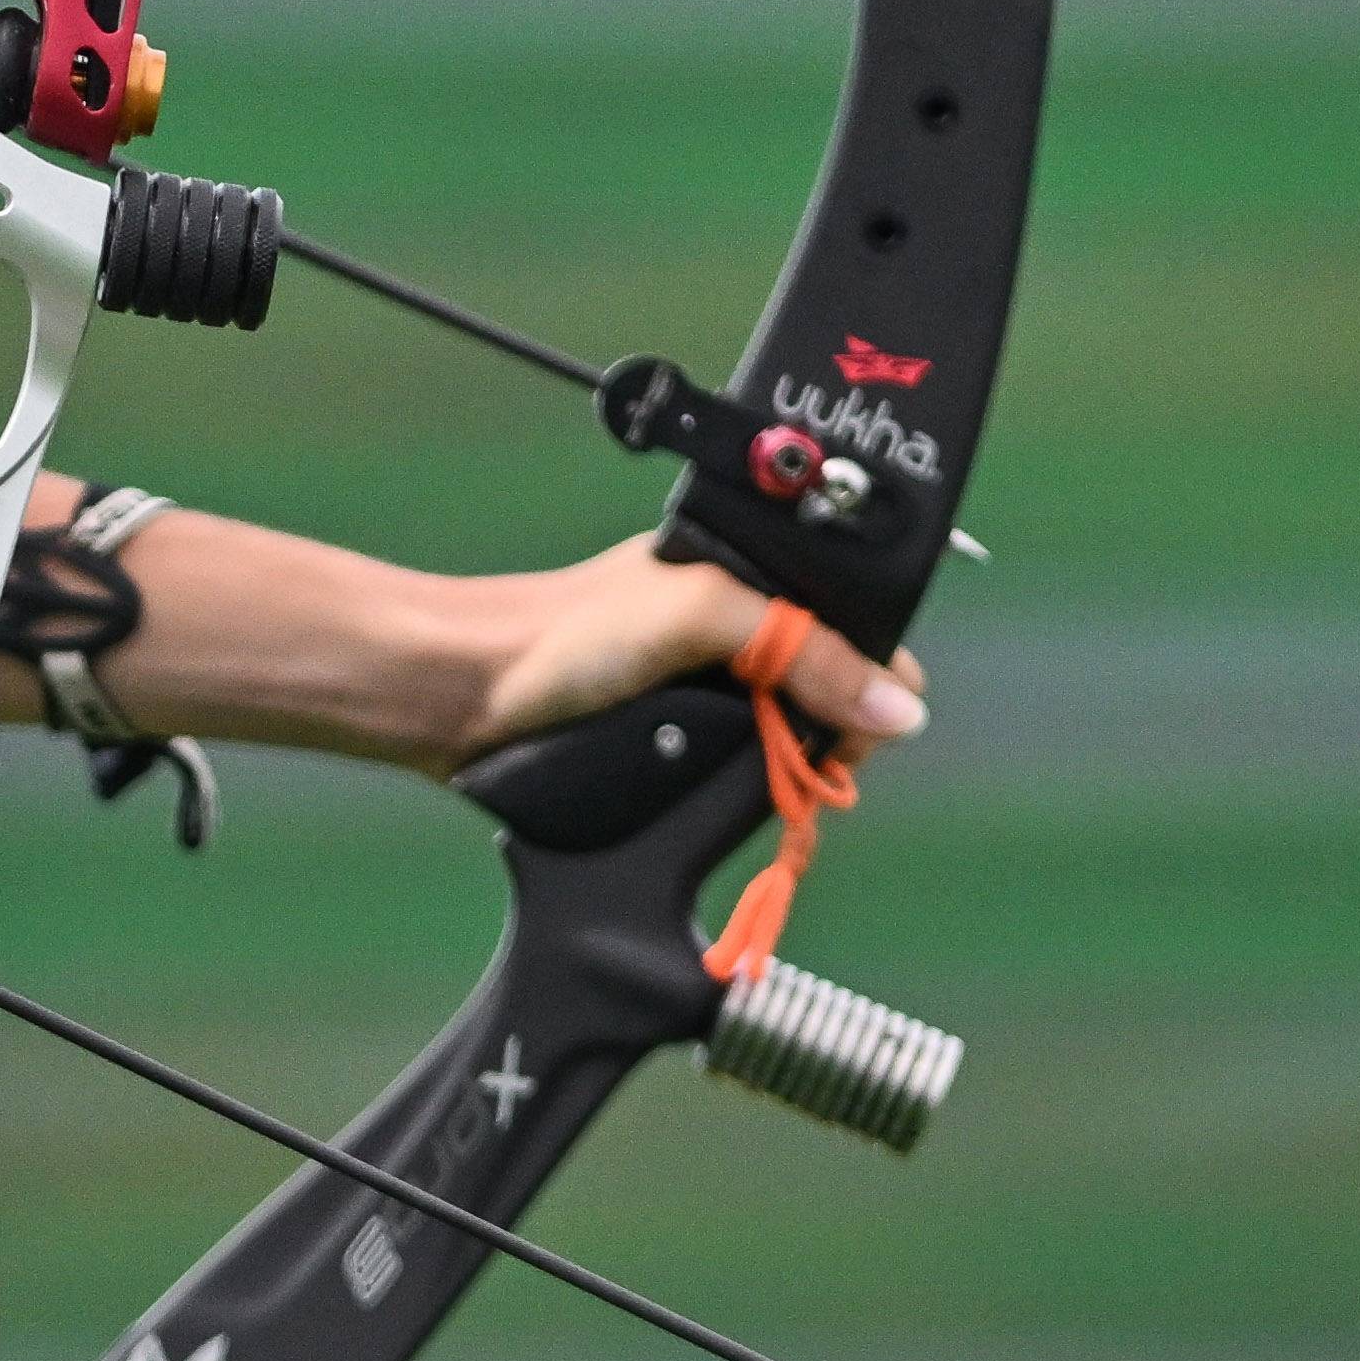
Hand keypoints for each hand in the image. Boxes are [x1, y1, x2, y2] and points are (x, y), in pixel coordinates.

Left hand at [460, 544, 924, 763]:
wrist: (464, 693)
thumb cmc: (562, 636)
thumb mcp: (699, 618)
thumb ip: (800, 650)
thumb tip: (895, 709)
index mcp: (751, 575)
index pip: (857, 631)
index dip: (872, 684)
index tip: (860, 731)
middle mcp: (735, 626)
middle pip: (831, 689)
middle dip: (831, 729)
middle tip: (805, 762)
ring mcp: (704, 683)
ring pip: (789, 733)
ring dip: (786, 761)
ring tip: (767, 774)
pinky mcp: (673, 733)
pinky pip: (742, 765)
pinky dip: (746, 782)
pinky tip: (730, 785)